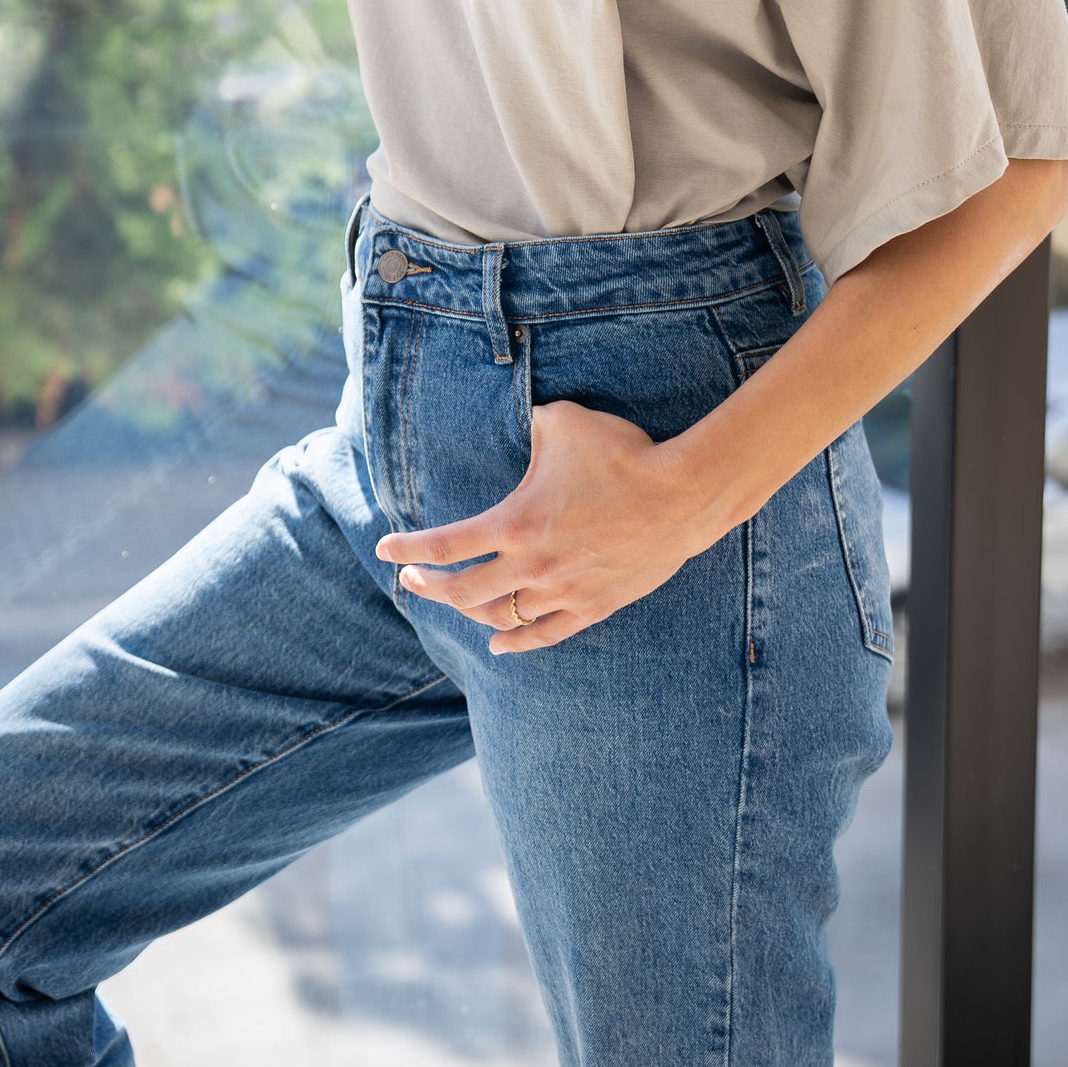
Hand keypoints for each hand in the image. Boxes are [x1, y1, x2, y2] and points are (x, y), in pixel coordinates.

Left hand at [375, 399, 716, 653]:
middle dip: (429, 586)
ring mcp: (563, 591)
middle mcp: (531, 566)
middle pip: (462, 592)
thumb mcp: (563, 421)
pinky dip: (516, 643)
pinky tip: (497, 645)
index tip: (385, 548)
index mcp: (514, 523)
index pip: (445, 545)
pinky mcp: (594, 605)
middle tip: (411, 578)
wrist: (682, 494)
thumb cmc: (622, 451)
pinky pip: (545, 634)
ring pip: (500, 617)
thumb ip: (532, 425)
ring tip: (452, 602)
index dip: (408, 548)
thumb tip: (527, 424)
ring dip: (467, 614)